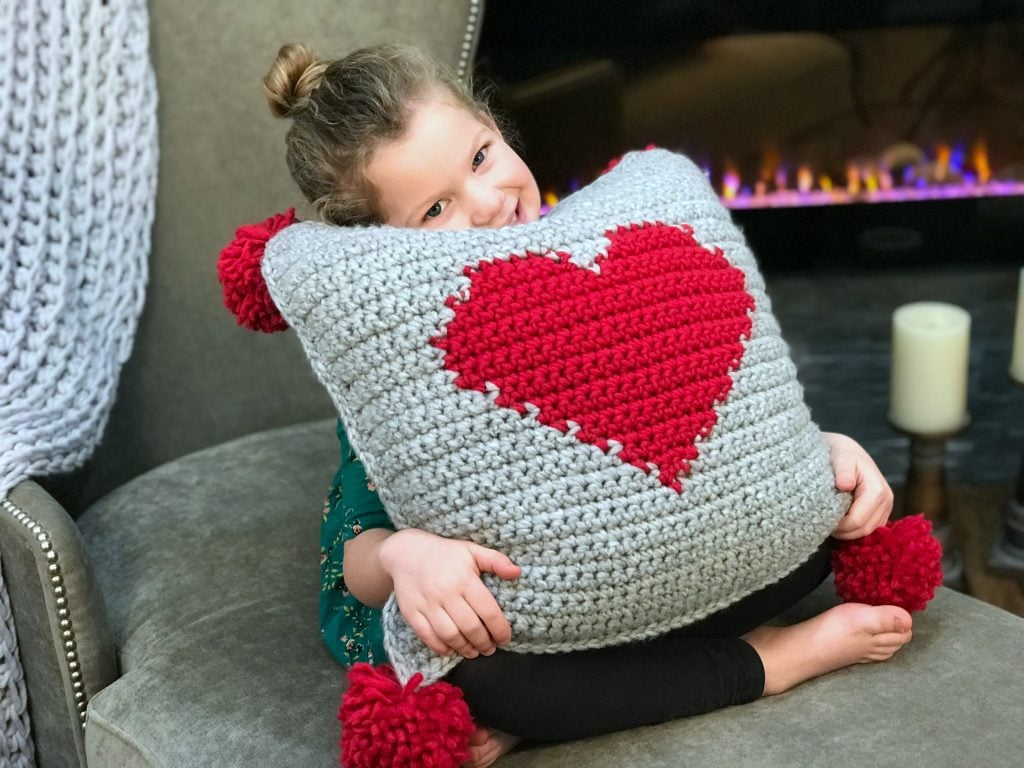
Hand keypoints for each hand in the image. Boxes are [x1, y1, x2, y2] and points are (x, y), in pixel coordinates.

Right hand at [378, 529, 520, 658]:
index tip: (505, 639)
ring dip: (465, 649)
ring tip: (474, 652)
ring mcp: (426, 604)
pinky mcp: (411, 613)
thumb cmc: (445, 553)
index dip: (500, 630)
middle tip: (490, 649)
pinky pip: (428, 637)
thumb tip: (517, 573)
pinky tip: (452, 649)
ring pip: (450, 636)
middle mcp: (445, 592)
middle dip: (484, 643)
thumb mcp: (471, 550)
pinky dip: (442, 648)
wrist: (406, 552)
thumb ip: (496, 561)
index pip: (488, 611)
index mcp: (464, 578)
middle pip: (470, 628)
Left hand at [823, 432, 893, 539]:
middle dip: (842, 530)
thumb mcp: (841, 458)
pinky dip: (852, 529)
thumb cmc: (843, 454)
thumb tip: (844, 485)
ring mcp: (885, 509)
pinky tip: (839, 520)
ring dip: (847, 531)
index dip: (838, 525)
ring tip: (830, 521)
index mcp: (878, 491)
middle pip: (862, 530)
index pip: (857, 520)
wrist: (848, 452)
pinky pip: (867, 528)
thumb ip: (844, 471)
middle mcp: (886, 502)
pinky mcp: (881, 513)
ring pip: (865, 532)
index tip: (822, 518)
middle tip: (823, 522)